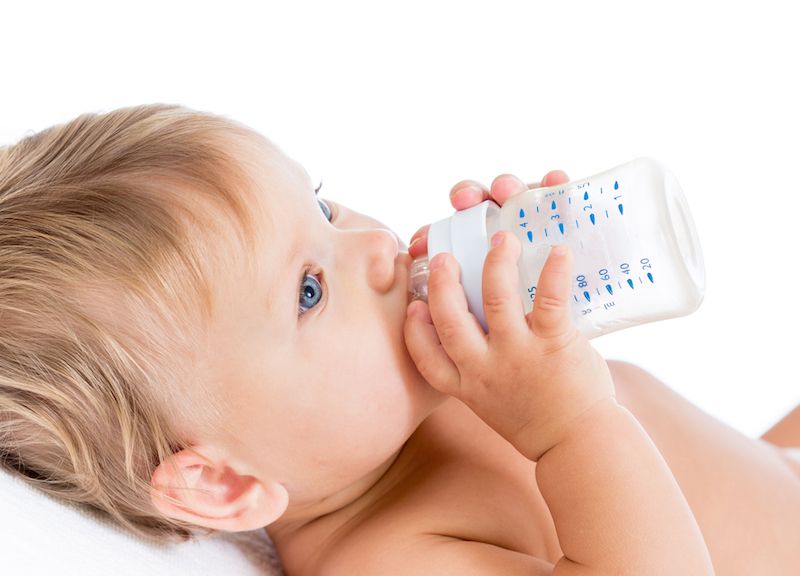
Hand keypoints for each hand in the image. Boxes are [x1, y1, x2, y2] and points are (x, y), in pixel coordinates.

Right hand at [404, 171, 615, 461]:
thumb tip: (476, 331)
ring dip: (495, 265)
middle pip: (450, 320)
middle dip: (442, 284)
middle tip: (443, 256)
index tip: (413, 306)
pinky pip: (548, 302)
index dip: (414, 329)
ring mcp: (518, 356)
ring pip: (495, 302)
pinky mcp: (554, 345)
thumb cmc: (537, 421)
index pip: (426, 357)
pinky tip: (559, 251)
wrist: (579, 445)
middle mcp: (485, 370)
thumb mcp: (492, 404)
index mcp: (467, 386)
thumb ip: (478, 372)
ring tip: (501, 239)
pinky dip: (553, 273)